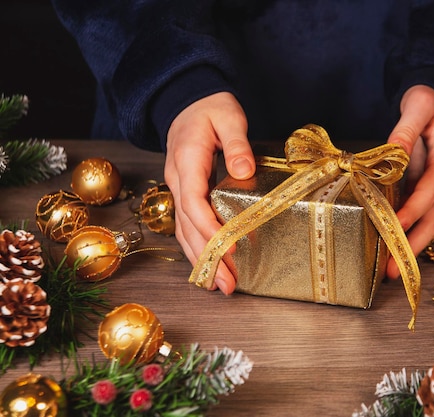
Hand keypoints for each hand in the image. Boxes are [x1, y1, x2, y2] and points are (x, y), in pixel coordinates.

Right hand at [164, 92, 254, 293]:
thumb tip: (243, 171)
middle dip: (207, 257)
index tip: (230, 248)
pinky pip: (187, 226)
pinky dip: (198, 248)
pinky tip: (210, 266)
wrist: (188, 102)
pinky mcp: (185, 194)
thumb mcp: (228, 116)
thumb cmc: (210, 108)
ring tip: (219, 286)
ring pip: (184, 231)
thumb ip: (237, 142)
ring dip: (201, 259)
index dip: (209, 228)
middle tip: (227, 285)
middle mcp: (177, 180)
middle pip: (187, 225)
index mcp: (186, 161)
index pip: (193, 202)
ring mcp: (178, 188)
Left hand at [386, 85, 433, 278]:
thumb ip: (406, 127)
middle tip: (394, 270)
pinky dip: (411, 234)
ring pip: (431, 223)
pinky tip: (393, 249)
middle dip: (413, 244)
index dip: (414, 210)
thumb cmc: (430, 102)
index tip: (395, 227)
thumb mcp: (419, 104)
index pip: (431, 190)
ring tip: (392, 270)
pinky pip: (424, 217)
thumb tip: (392, 150)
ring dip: (412, 246)